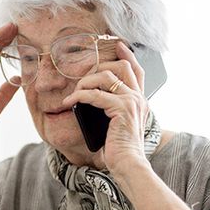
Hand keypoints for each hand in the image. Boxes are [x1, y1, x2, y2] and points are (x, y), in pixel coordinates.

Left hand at [61, 42, 150, 175]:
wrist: (128, 165)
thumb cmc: (119, 150)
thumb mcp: (117, 125)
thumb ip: (111, 109)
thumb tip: (90, 99)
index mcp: (140, 101)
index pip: (137, 70)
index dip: (127, 55)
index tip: (116, 45)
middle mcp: (139, 98)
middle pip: (121, 66)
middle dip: (99, 66)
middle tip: (82, 79)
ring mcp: (132, 102)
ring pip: (106, 76)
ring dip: (85, 82)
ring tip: (74, 94)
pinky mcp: (122, 110)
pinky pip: (95, 94)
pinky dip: (79, 96)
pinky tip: (70, 102)